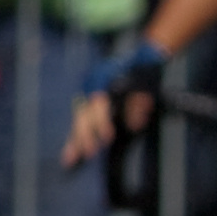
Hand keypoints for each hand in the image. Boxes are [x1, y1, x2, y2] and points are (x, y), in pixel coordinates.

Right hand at [63, 37, 165, 168]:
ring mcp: (88, 91)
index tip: (107, 138)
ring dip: (75, 139)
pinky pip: (81, 119)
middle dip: (84, 136)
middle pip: (84, 114)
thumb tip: (134, 126)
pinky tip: (72, 150)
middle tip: (87, 154)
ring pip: (79, 119)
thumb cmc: (146, 72)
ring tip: (69, 159)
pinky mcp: (88, 98)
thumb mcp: (147, 87)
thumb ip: (139, 105)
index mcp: (104, 80)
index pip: (99, 106)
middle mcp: (91, 86)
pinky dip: (78, 134)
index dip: (102, 123)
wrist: (144, 56)